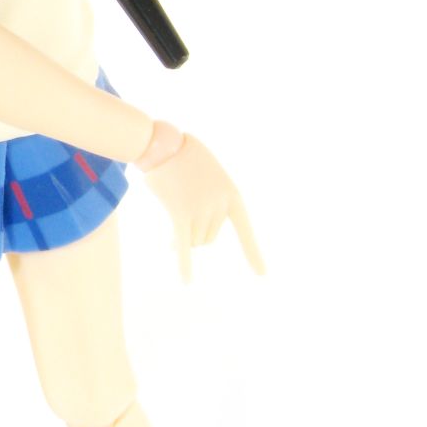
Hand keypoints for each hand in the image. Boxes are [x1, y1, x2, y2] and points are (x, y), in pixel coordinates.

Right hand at [144, 133, 263, 280]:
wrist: (164, 145)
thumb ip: (203, 206)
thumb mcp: (206, 177)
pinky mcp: (179, 213)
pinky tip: (186, 281)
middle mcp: (219, 205)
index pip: (244, 229)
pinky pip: (183, 244)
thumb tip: (182, 243)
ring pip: (194, 240)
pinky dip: (185, 264)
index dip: (252, 252)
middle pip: (209, 236)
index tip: (262, 274)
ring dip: (183, 235)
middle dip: (196, 231)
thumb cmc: (185, 158)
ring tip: (173, 207)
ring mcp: (200, 209)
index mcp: (231, 195)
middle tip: (183, 207)